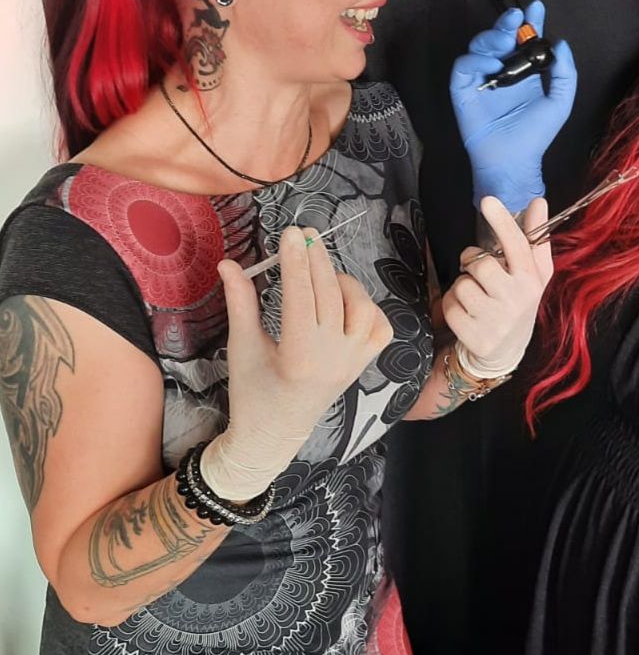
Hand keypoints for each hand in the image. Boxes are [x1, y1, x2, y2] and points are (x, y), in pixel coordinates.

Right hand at [203, 227, 393, 500]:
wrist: (273, 436)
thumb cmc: (251, 393)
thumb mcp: (241, 347)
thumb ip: (240, 303)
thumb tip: (229, 263)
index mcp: (299, 356)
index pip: (300, 296)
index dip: (296, 261)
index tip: (291, 233)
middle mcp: (334, 358)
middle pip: (331, 294)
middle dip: (317, 259)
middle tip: (304, 234)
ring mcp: (354, 362)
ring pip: (362, 308)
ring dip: (342, 282)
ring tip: (320, 271)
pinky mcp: (363, 365)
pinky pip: (379, 328)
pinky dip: (368, 307)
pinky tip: (346, 299)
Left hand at [443, 197, 551, 376]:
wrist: (507, 351)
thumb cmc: (517, 301)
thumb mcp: (532, 273)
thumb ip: (534, 239)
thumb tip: (539, 202)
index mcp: (532, 280)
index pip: (517, 245)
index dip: (502, 222)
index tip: (488, 201)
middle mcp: (517, 300)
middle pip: (480, 264)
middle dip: (473, 263)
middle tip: (479, 272)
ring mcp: (497, 321)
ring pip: (462, 285)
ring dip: (462, 286)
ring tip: (475, 296)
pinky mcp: (476, 337)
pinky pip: (450, 306)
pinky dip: (452, 305)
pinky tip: (466, 313)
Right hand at [450, 0, 576, 210]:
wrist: (513, 160)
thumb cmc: (536, 134)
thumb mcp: (560, 102)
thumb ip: (565, 73)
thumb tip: (561, 43)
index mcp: (524, 70)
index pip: (525, 39)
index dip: (530, 22)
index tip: (536, 8)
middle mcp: (502, 69)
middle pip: (499, 36)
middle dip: (507, 23)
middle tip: (516, 19)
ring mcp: (481, 78)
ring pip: (479, 45)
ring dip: (491, 38)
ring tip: (504, 41)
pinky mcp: (463, 89)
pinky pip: (464, 66)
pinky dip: (476, 61)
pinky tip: (492, 66)